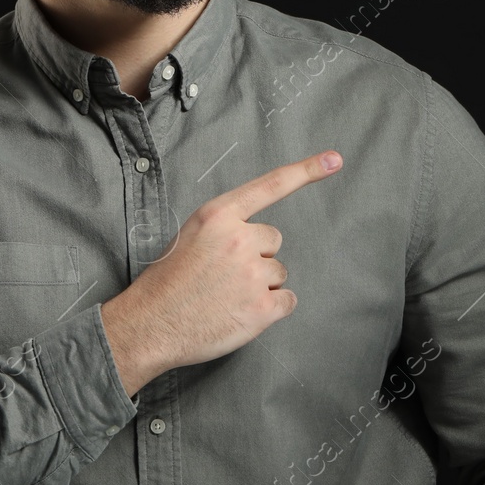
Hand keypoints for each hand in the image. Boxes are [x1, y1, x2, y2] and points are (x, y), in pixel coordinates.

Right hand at [100, 150, 342, 395]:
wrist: (149, 326)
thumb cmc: (166, 284)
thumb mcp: (190, 236)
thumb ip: (224, 229)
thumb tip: (252, 240)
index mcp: (219, 215)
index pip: (270, 186)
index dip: (306, 171)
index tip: (334, 159)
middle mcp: (240, 239)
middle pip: (273, 241)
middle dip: (256, 257)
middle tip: (223, 277)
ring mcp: (253, 274)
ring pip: (278, 274)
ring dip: (260, 286)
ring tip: (225, 298)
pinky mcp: (262, 308)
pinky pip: (287, 301)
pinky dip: (271, 311)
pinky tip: (240, 314)